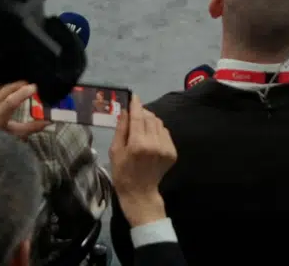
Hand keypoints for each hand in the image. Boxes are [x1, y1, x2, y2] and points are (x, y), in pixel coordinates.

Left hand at [0, 82, 49, 139]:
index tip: (34, 88)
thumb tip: (48, 121)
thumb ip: (32, 127)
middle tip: (31, 87)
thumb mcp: (15, 134)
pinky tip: (9, 92)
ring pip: (2, 87)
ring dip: (13, 88)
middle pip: (7, 90)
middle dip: (21, 86)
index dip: (23, 93)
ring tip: (21, 90)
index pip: (10, 101)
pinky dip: (5, 89)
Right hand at [110, 94, 177, 225]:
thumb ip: (121, 129)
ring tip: (142, 129)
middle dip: (142, 113)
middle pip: (150, 118)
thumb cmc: (123, 173)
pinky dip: (158, 131)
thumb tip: (125, 110)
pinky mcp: (173, 152)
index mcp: (138, 144)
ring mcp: (166, 148)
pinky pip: (165, 133)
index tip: (134, 97)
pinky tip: (150, 139)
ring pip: (159, 123)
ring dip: (151, 122)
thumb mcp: (115, 151)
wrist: (140, 193)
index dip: (136, 105)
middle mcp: (155, 144)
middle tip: (134, 116)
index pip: (138, 117)